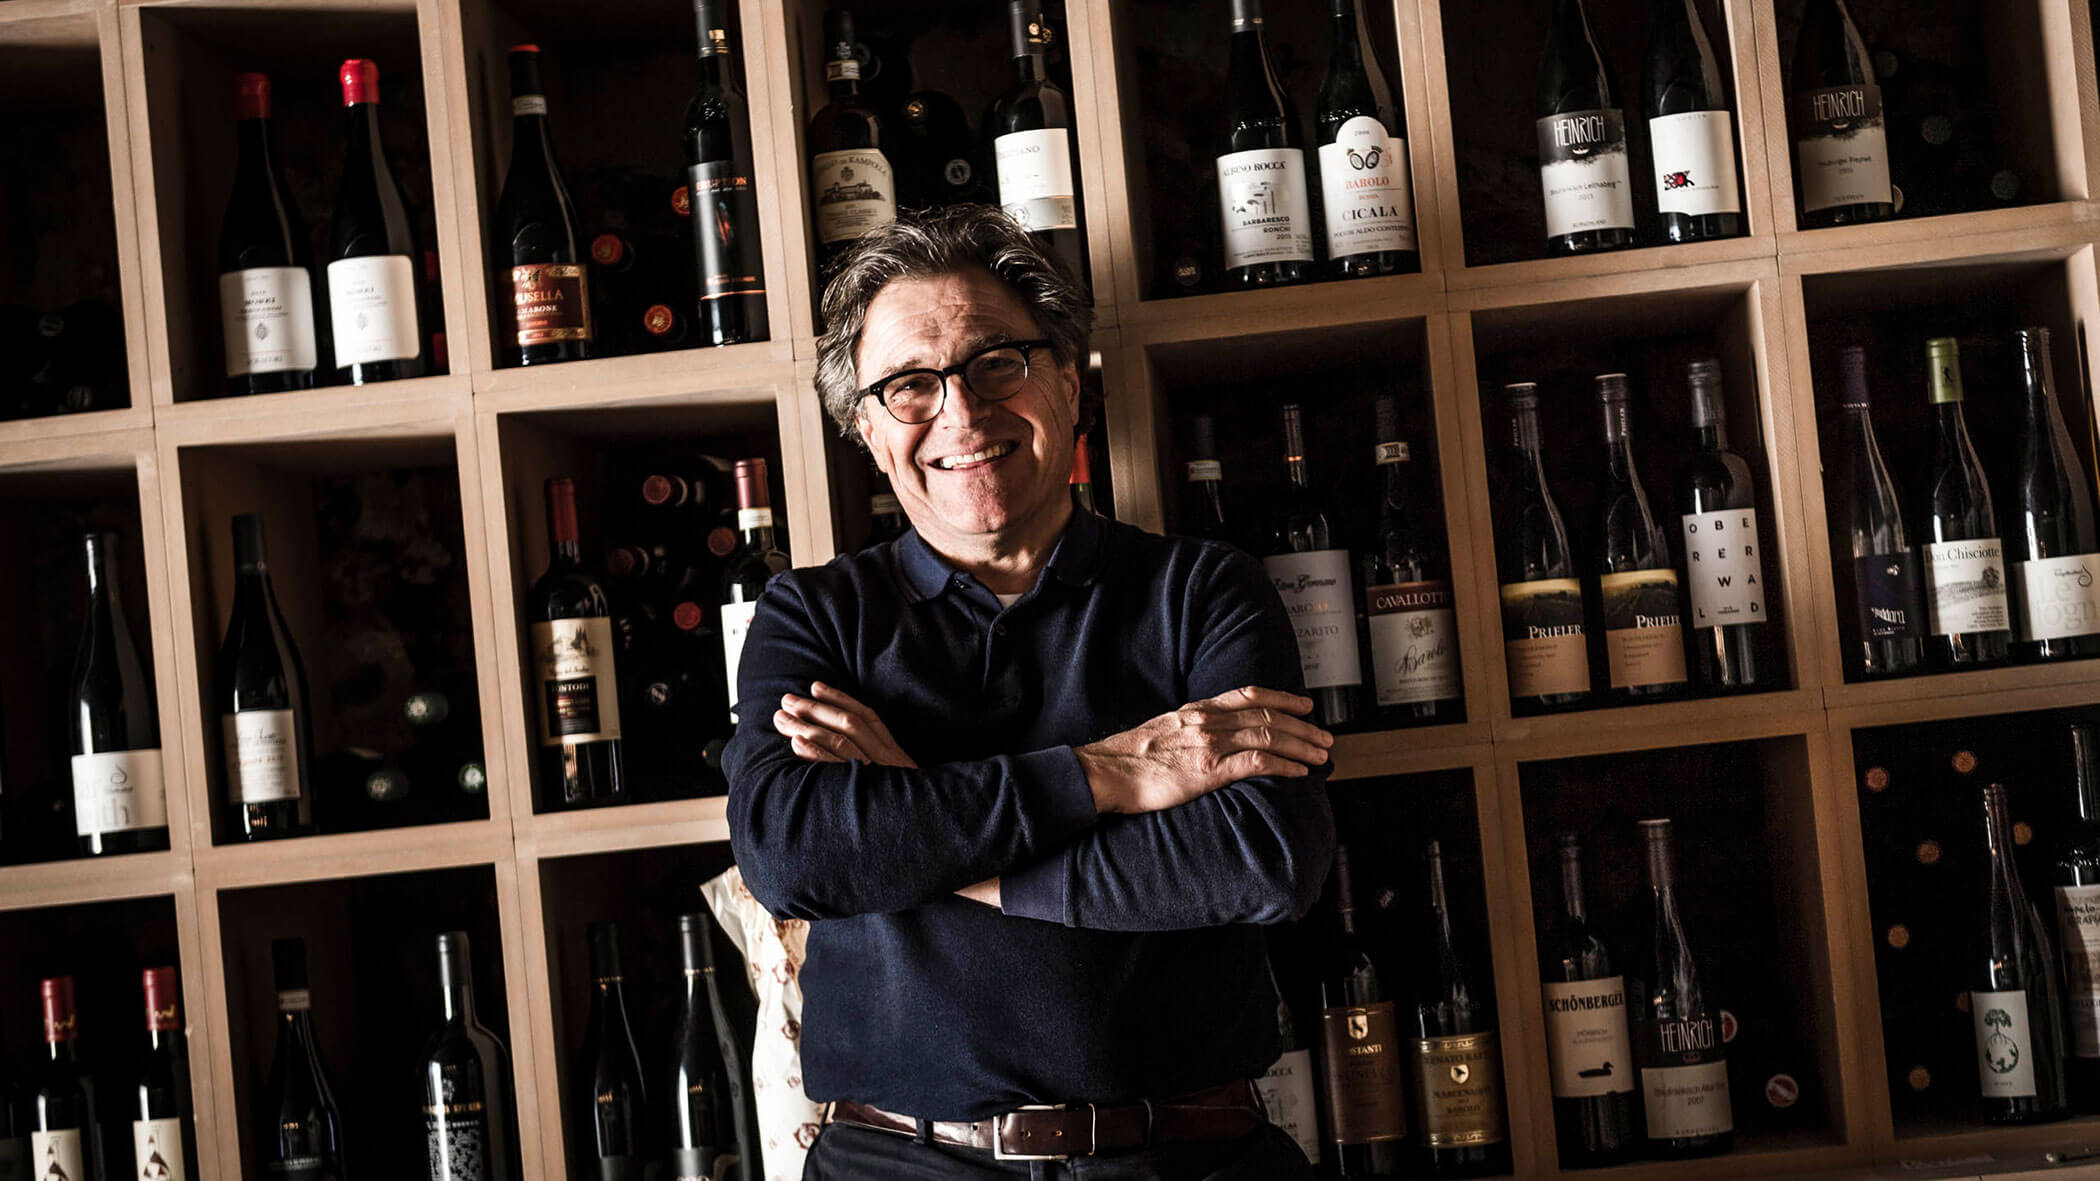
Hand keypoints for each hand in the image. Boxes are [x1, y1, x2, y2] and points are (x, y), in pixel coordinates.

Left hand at [776, 684, 998, 908]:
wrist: (932, 840)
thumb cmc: (912, 812)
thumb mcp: (901, 782)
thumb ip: (882, 763)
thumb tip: (850, 748)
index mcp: (895, 755)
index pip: (867, 717)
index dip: (841, 697)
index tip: (815, 685)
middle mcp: (887, 761)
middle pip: (848, 724)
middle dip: (815, 708)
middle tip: (786, 699)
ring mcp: (876, 777)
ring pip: (840, 741)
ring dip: (807, 727)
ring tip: (782, 719)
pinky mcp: (865, 796)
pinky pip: (838, 771)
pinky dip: (816, 754)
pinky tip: (797, 744)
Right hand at [1074, 686, 1331, 815]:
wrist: (1107, 772)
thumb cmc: (1131, 758)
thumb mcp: (1165, 730)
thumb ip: (1192, 728)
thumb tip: (1213, 737)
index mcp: (1198, 709)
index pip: (1249, 695)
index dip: (1283, 698)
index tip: (1305, 705)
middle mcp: (1208, 720)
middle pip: (1267, 716)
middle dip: (1302, 726)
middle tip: (1325, 737)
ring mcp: (1210, 743)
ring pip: (1269, 737)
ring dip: (1301, 746)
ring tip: (1321, 755)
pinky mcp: (1209, 770)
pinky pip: (1257, 764)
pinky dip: (1283, 766)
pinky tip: (1299, 773)